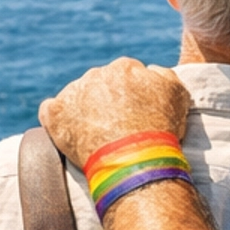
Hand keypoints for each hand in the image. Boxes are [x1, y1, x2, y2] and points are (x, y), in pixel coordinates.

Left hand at [40, 59, 190, 170]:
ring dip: (82, 110)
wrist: (136, 161)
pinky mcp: (55, 113)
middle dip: (104, 102)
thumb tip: (150, 70)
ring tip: (96, 136)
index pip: (124, 75)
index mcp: (125, 67)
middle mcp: (97, 74)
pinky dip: (59, 120)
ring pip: (75, 96)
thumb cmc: (160, 131)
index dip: (128, 96)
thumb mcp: (178, 94)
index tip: (132, 114)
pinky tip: (71, 135)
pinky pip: (51, 111)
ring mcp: (73, 92)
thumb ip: (163, 74)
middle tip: (114, 128)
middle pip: (98, 85)